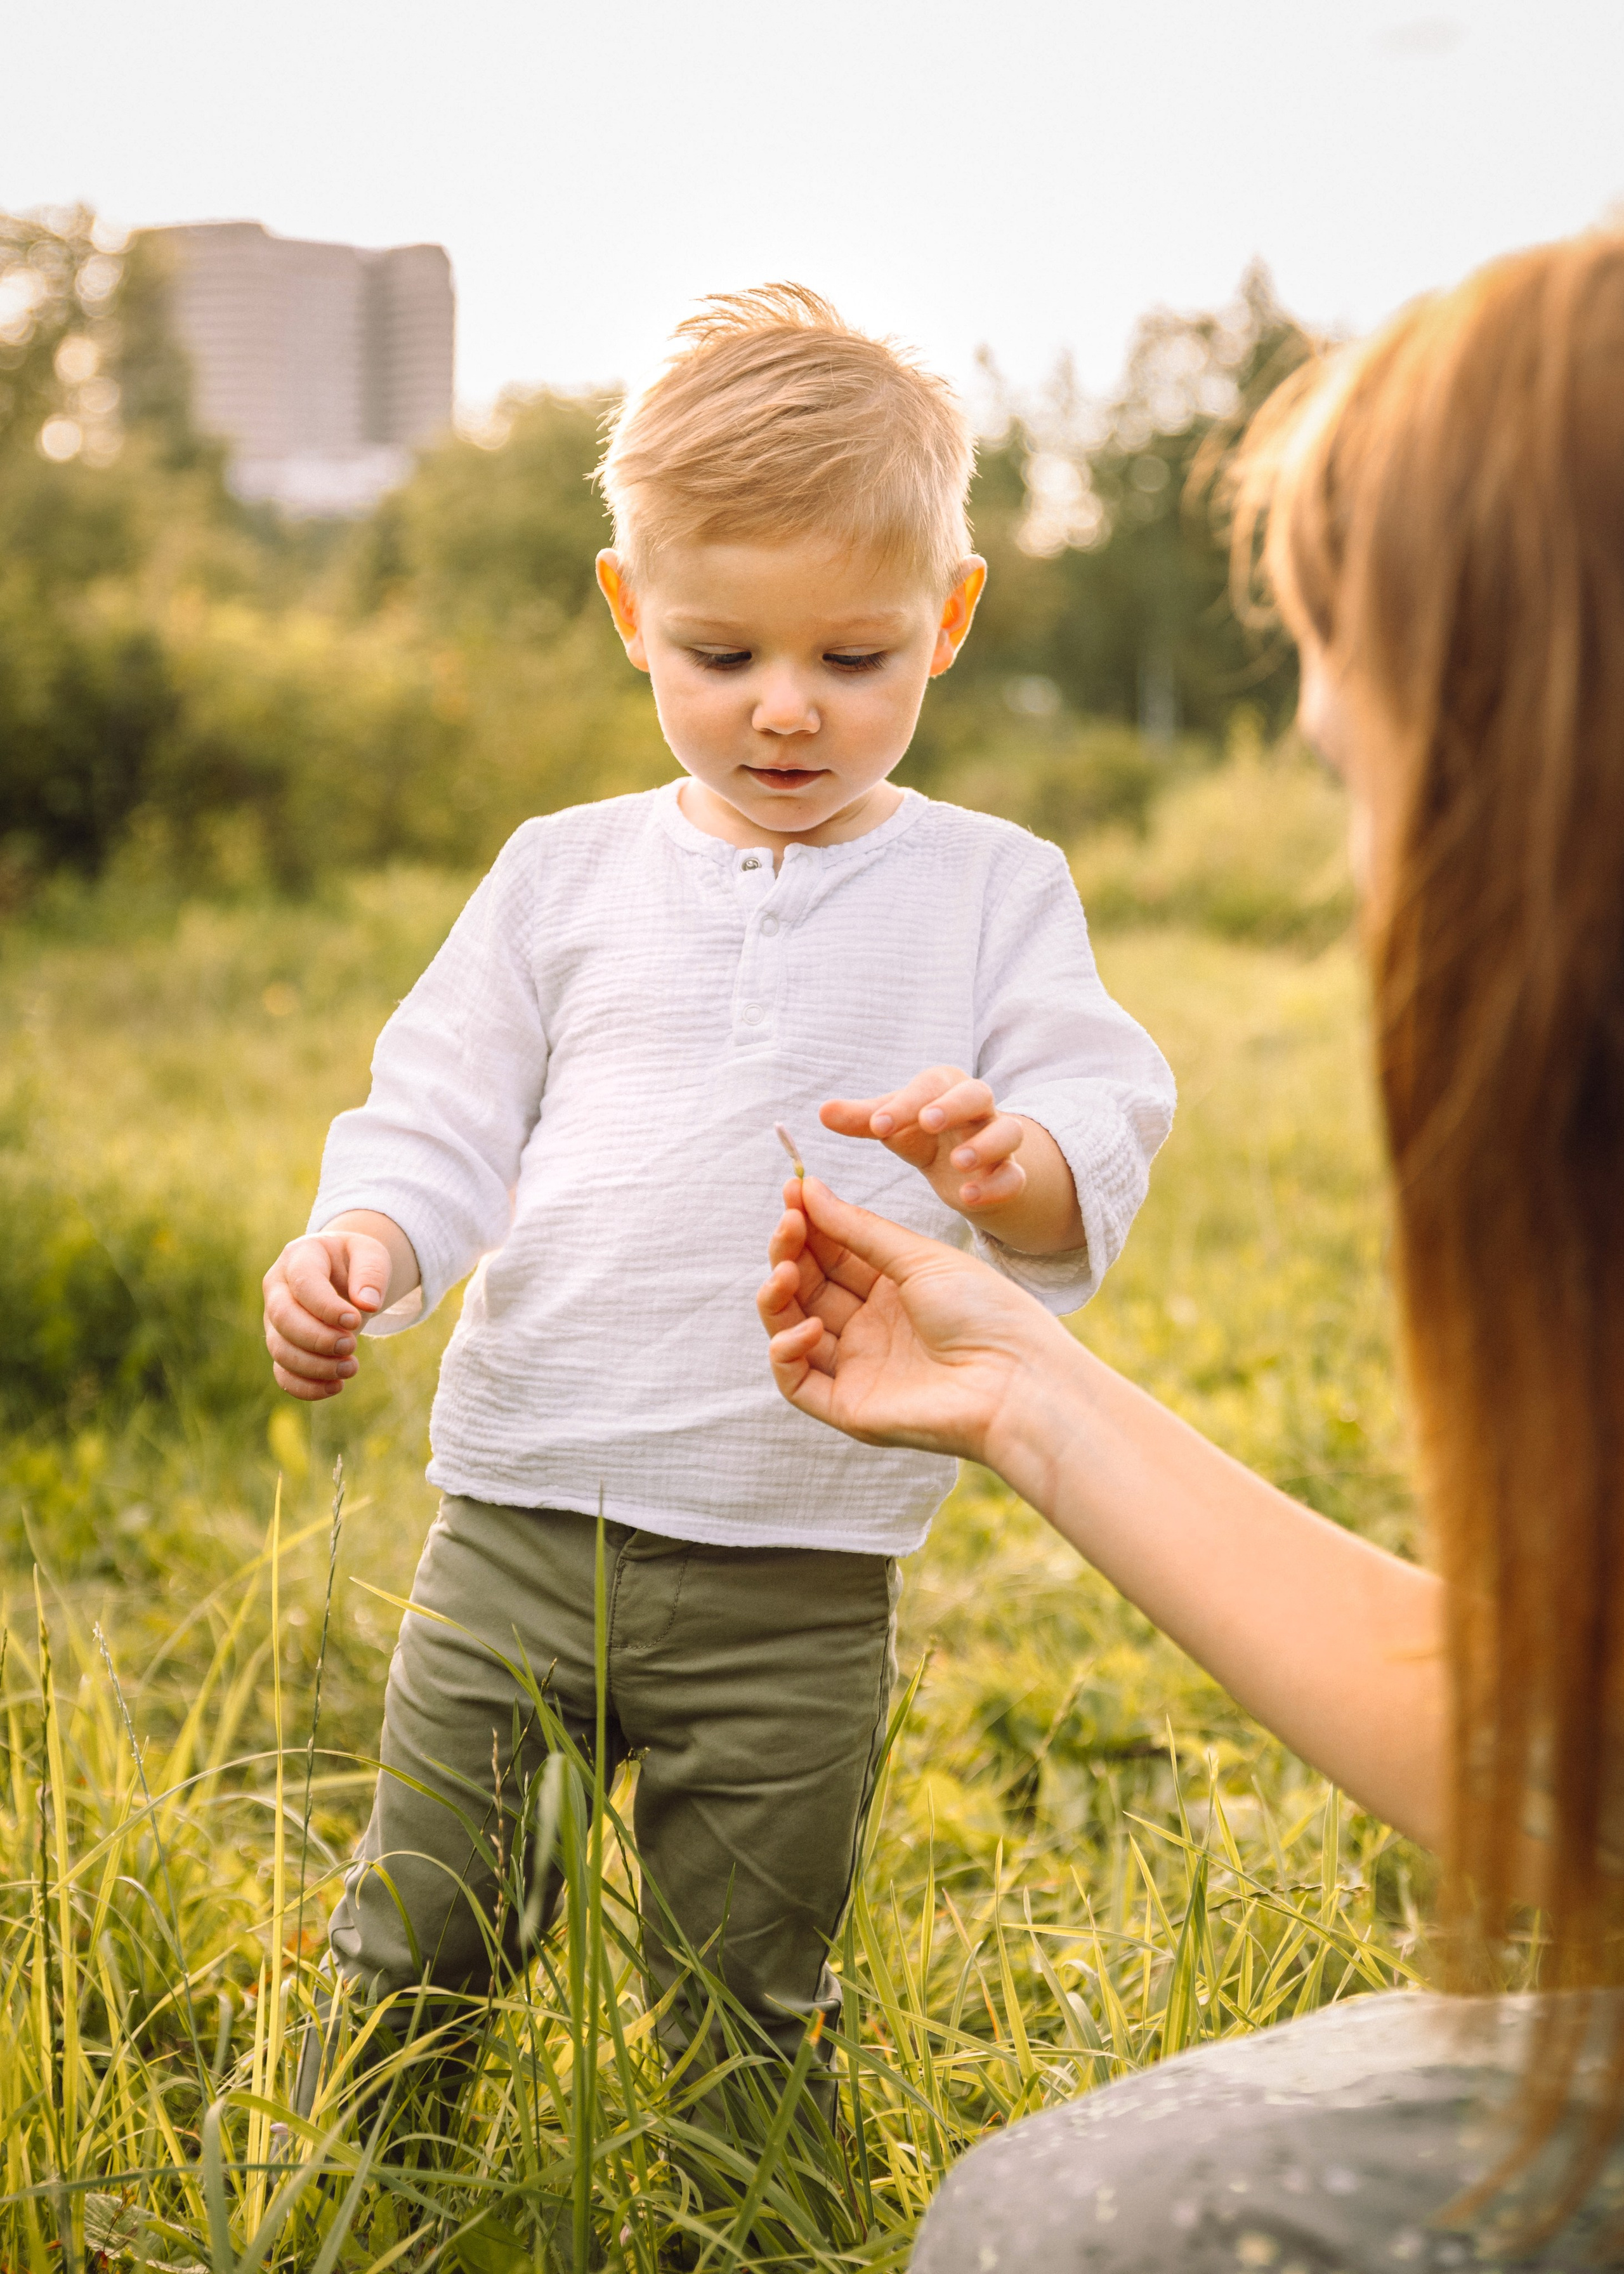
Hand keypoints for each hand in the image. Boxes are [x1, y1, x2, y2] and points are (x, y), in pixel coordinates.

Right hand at [262, 1225, 396, 1401]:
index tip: (355, 1321)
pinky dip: (305, 1387)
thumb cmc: (355, 1261)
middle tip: (351, 1345)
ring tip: (350, 1368)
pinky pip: (282, 1373)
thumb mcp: (370, 1254)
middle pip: (283, 1318)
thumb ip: (371, 1273)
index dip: (326, 1307)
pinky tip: (335, 1387)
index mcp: (299, 1257)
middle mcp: (277, 1288)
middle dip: (318, 1338)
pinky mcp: (281, 1345)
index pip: (304, 1283)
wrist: (342, 1273)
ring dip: (315, 1366)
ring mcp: (274, 1319)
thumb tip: (368, 1303)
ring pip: (280, 1349)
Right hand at [757, 1175, 1078, 1460]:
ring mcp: (857, 1369)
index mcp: (893, 1291)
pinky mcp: (849, 1407)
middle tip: (787, 1222)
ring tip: (786, 1271)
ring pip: (792, 1329)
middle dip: (790, 1252)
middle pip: (808, 1287)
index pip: (833, 1254)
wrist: (1017, 1379)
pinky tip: (809, 1326)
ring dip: (777, 1296)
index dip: (809, 1224)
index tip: (792, 1191)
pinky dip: (786, 1352)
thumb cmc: (984, 1311)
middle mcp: (871, 1329)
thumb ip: (858, 1228)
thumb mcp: (918, 1257)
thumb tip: (808, 1189)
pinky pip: (796, 1382)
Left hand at [820, 1066, 1026, 1216]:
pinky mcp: (1010, 1173)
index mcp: (945, 1087)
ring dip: (984, 1145)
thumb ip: (862, 1119)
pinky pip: (1013, 1177)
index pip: (931, 1084)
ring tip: (958, 1162)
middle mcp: (978, 1108)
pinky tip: (969, 1197)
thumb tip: (823, 1111)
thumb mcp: (893, 1123)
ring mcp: (999, 1140)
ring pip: (1007, 1132)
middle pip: (978, 1093)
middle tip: (928, 1122)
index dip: (907, 1102)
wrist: (967, 1163)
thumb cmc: (923, 1133)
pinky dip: (996, 1186)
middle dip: (955, 1106)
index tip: (878, 1125)